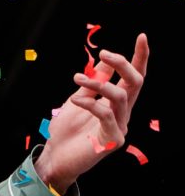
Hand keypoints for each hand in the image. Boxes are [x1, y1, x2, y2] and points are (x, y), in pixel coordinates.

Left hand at [33, 34, 147, 195]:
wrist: (55, 159)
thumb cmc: (66, 132)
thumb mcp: (79, 99)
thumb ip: (93, 82)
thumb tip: (105, 59)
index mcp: (117, 104)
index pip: (134, 78)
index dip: (140, 57)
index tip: (142, 36)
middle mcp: (123, 115)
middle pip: (135, 82)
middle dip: (123, 63)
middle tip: (105, 53)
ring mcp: (120, 128)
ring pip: (120, 96)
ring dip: (97, 83)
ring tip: (77, 79)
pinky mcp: (112, 140)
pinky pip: (105, 114)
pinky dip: (89, 102)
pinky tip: (74, 99)